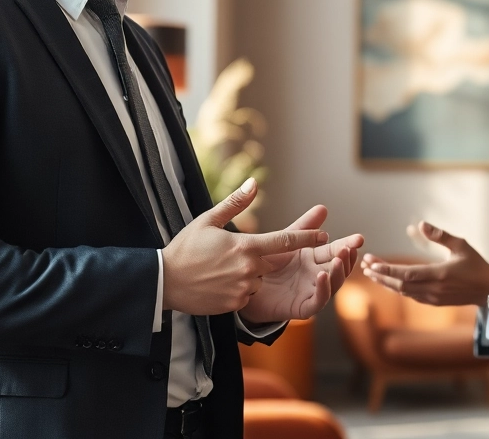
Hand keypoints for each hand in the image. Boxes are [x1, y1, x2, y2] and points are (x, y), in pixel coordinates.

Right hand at [163, 179, 326, 316]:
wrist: (164, 281)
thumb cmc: (185, 248)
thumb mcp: (207, 220)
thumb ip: (235, 203)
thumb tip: (253, 183)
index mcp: (245, 246)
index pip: (284, 241)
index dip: (306, 238)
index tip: (324, 235)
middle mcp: (249, 269)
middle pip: (269, 263)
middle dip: (257, 258)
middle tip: (228, 256)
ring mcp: (242, 288)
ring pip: (258, 280)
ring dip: (247, 275)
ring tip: (219, 271)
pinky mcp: (235, 304)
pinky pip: (246, 295)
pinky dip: (238, 289)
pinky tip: (218, 284)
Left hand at [241, 204, 364, 324]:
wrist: (243, 287)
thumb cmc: (264, 264)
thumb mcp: (285, 241)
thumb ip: (303, 227)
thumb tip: (323, 207)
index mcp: (314, 259)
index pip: (335, 251)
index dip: (348, 245)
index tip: (359, 238)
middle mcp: (316, 275)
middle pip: (338, 267)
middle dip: (347, 258)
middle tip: (351, 247)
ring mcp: (311, 291)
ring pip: (333, 284)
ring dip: (339, 272)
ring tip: (339, 259)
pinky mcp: (302, 307)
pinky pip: (317, 300)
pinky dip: (323, 289)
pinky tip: (323, 275)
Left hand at [361, 221, 488, 305]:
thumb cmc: (476, 265)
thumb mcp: (461, 245)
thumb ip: (440, 235)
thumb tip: (420, 224)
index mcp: (439, 274)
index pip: (407, 274)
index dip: (388, 270)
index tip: (372, 263)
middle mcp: (433, 289)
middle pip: (400, 285)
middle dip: (380, 275)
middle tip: (364, 266)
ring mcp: (433, 298)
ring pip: (403, 292)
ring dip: (386, 282)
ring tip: (371, 273)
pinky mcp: (434, 302)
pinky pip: (410, 296)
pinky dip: (397, 288)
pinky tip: (388, 281)